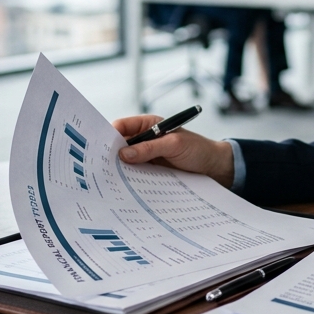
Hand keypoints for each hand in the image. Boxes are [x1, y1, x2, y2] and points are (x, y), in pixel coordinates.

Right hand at [111, 115, 235, 187]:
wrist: (215, 168)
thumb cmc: (198, 149)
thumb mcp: (174, 145)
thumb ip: (150, 148)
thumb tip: (123, 154)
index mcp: (149, 125)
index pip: (122, 126)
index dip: (109, 134)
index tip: (99, 148)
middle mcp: (145, 139)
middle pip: (120, 145)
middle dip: (110, 154)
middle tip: (98, 167)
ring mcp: (146, 157)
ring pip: (126, 162)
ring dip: (118, 169)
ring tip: (106, 181)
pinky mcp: (150, 172)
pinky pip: (134, 174)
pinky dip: (128, 180)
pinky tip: (121, 188)